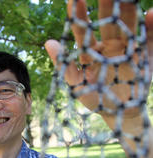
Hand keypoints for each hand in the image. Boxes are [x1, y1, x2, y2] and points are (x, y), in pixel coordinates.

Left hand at [45, 0, 152, 128]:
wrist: (117, 113)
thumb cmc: (95, 100)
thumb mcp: (77, 84)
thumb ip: (64, 65)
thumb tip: (48, 42)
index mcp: (91, 52)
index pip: (83, 30)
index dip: (78, 14)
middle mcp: (108, 46)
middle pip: (106, 21)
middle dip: (106, 3)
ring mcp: (126, 50)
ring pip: (127, 24)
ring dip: (128, 8)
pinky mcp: (143, 57)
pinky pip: (149, 40)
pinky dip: (152, 28)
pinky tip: (151, 13)